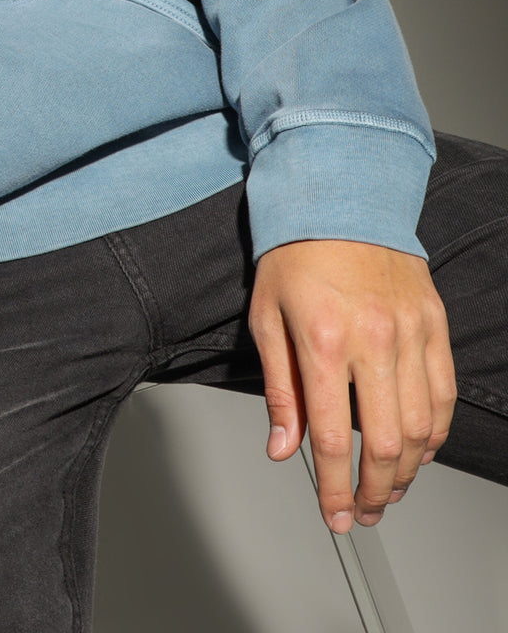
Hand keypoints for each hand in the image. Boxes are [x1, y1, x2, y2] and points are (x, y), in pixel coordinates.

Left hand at [249, 240, 455, 532]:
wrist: (340, 195)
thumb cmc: (296, 253)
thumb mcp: (266, 317)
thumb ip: (279, 389)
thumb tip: (282, 447)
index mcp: (323, 340)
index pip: (333, 439)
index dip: (334, 489)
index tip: (333, 514)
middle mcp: (372, 339)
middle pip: (384, 444)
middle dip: (373, 493)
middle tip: (361, 513)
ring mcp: (410, 332)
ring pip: (421, 428)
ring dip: (406, 472)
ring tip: (387, 490)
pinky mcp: (434, 323)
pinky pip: (443, 395)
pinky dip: (435, 434)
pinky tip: (417, 451)